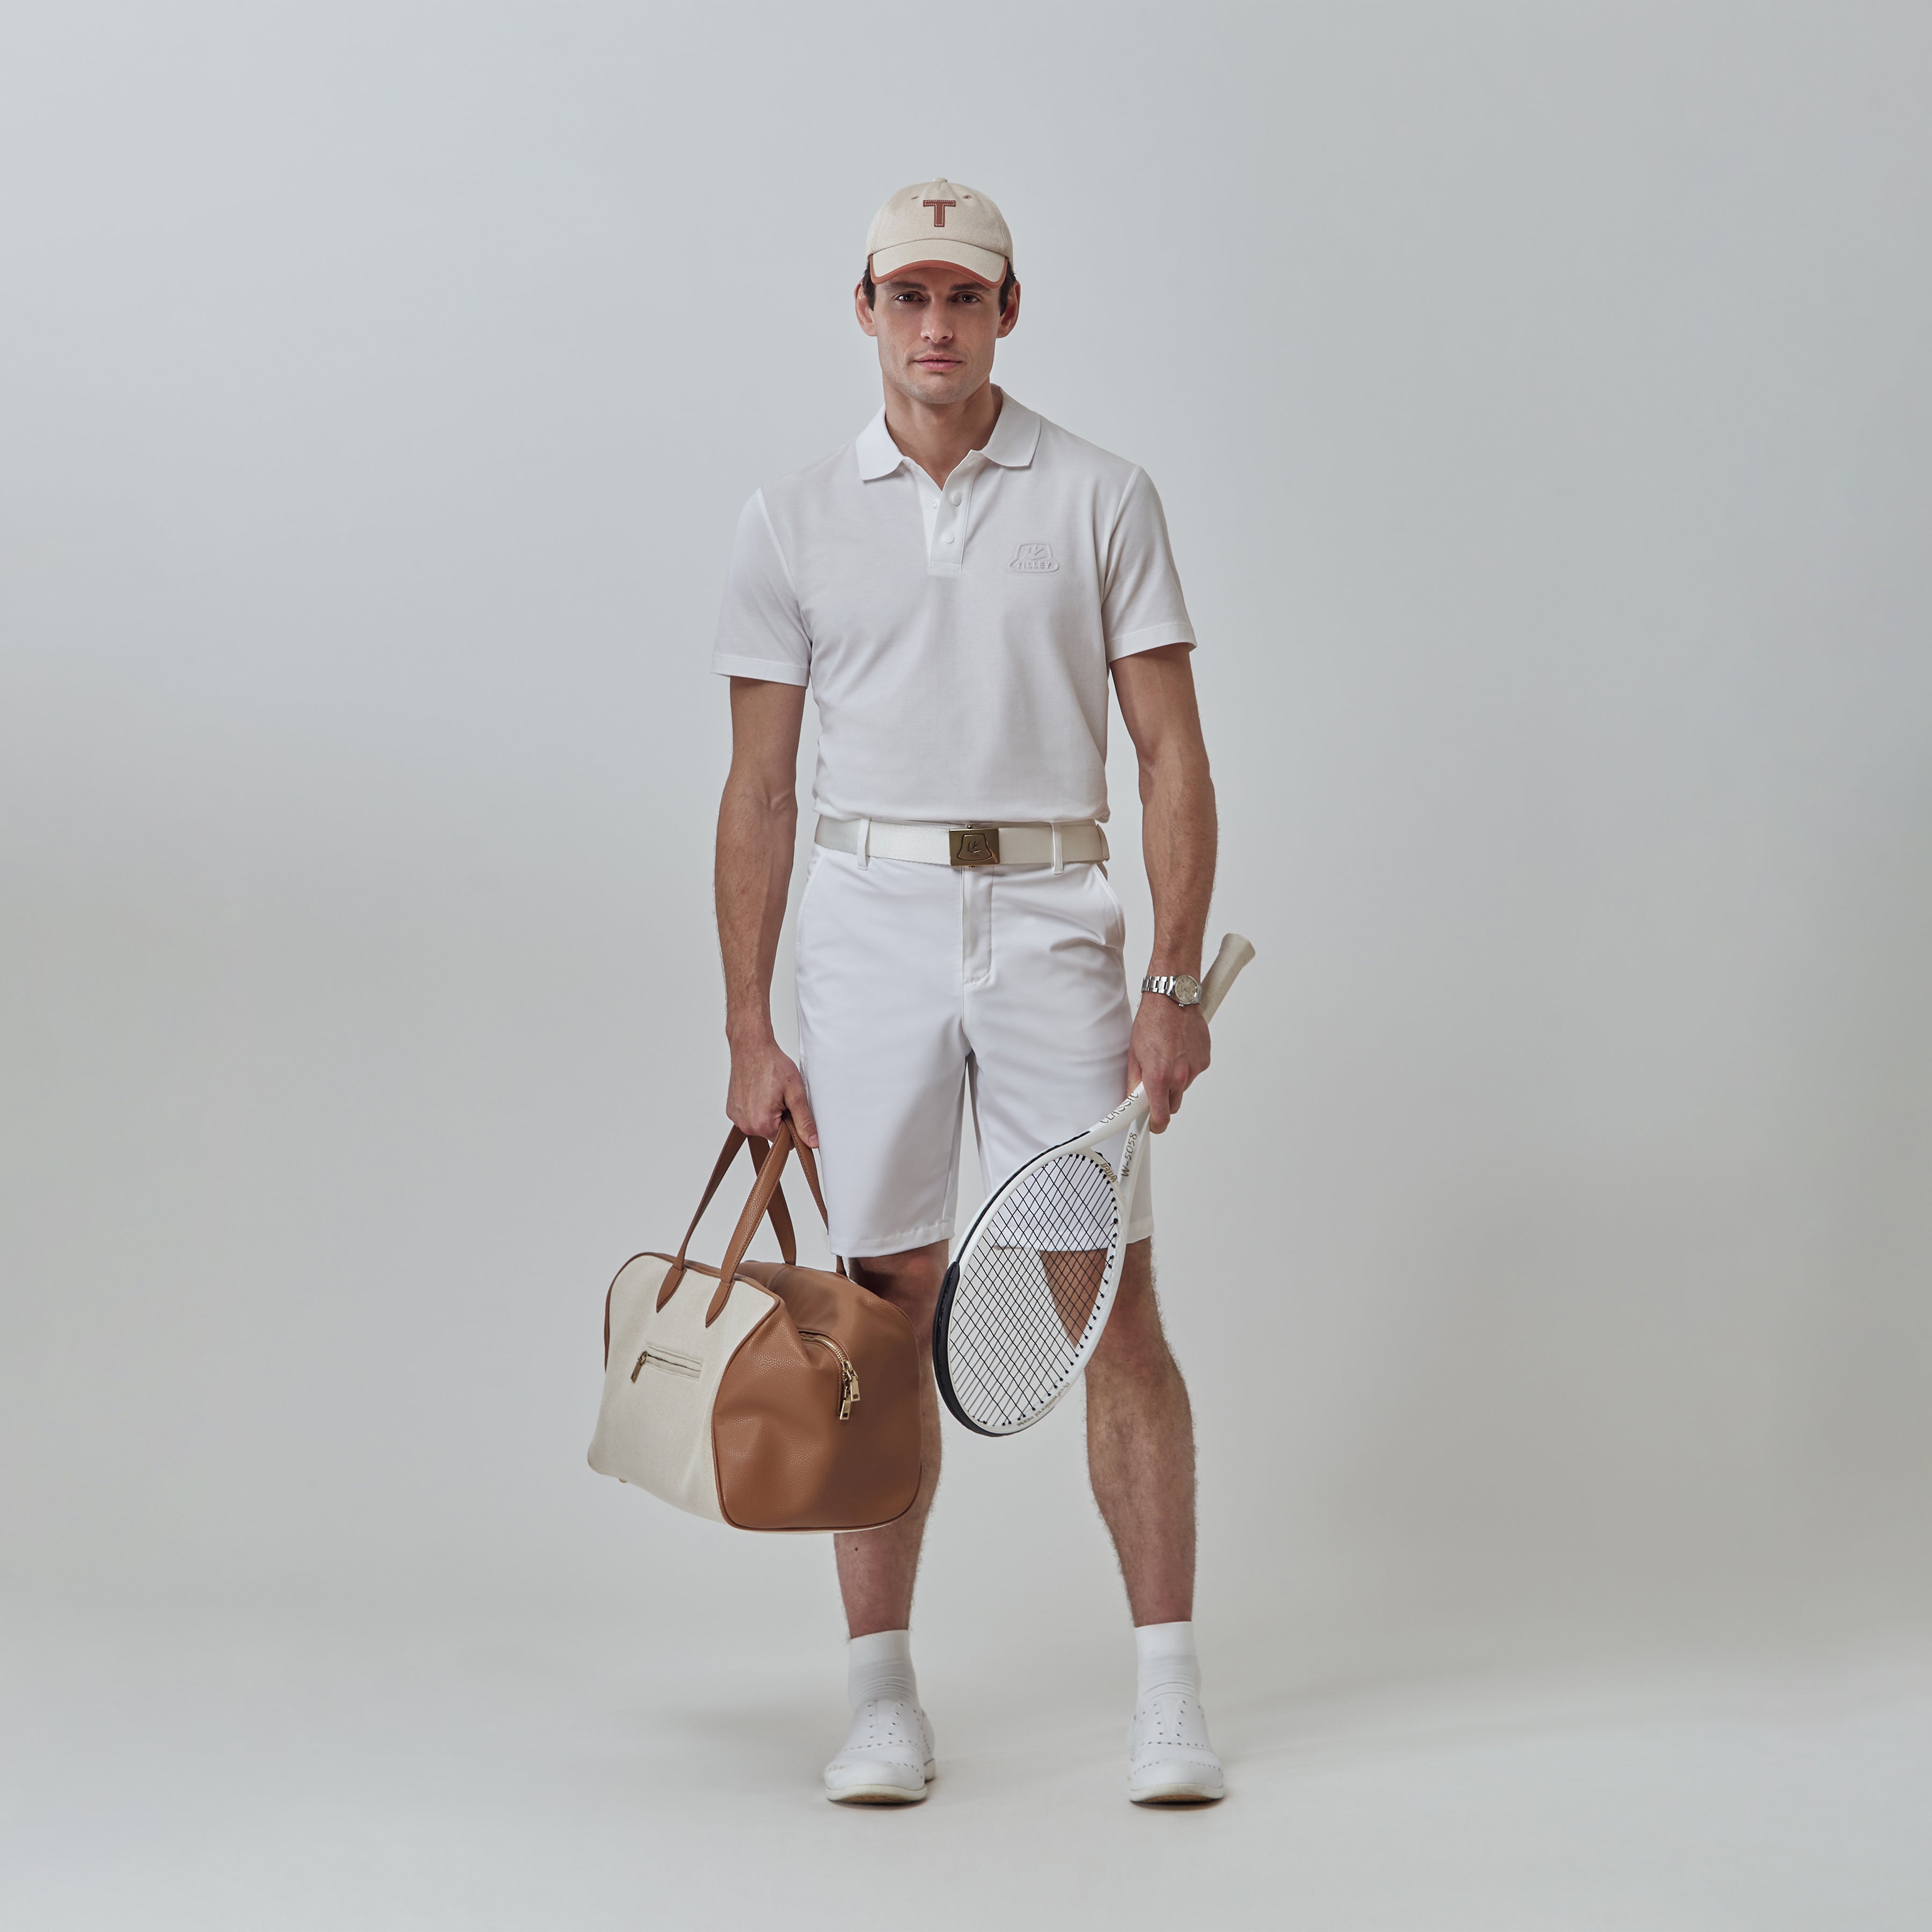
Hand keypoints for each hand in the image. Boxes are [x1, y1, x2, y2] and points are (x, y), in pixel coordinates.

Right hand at [725, 1035, 818, 1145]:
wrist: (751, 1047)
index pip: (786, 1141)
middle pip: (772, 1133)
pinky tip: (759, 1092)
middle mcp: (746, 1124)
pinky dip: (756, 1108)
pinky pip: (749, 1117)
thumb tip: (813, 1141)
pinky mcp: (731, 1110)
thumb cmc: (772, 1065)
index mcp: (762, 1123)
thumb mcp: (795, 1093)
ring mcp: (736, 1118)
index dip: (793, 1125)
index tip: (791, 1107)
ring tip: (769, 1092)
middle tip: (781, 1097)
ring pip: (761, 1125)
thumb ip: (804, 1120)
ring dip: (768, 1114)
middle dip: (781, 1119)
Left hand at [1128, 994, 1211, 1132]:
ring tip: (1166, 1057)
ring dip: (1175, 1080)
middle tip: (1155, 1083)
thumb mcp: (1134, 1055)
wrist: (1173, 999)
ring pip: (1183, 1088)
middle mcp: (1180, 1077)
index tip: (1152, 1126)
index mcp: (1159, 1077)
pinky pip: (1193, 1073)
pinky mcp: (1204, 1061)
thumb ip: (1134, 1083)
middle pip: (1173, 1105)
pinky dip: (1186, 1067)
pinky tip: (1178, 1051)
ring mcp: (1195, 1069)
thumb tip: (1132, 1101)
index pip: (1161, 1116)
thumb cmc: (1152, 1022)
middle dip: (1163, 1100)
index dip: (1155, 1125)